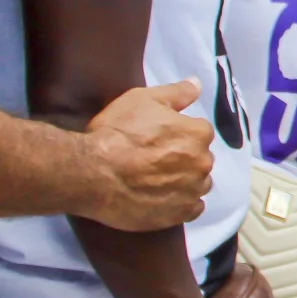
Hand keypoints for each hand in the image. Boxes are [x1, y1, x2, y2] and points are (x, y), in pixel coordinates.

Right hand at [79, 80, 215, 230]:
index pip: (197, 131)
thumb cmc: (116, 133)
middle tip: (152, 160)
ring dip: (184, 181)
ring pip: (197, 184)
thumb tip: (197, 83)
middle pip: (199, 158)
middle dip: (182, 158)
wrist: (93, 172)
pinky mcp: (180, 214)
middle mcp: (203, 162)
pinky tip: (162, 199)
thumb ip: (176, 92)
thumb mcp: (143, 99)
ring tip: (156, 181)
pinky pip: (191, 208)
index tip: (156, 138)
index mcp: (198, 133)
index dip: (176, 134)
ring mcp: (192, 190)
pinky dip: (181, 204)